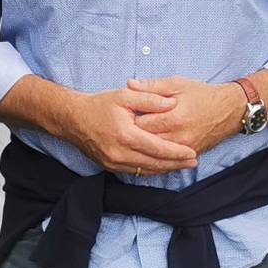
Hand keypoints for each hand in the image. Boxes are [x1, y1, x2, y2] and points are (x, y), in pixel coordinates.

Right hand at [63, 86, 197, 176]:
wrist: (74, 119)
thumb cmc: (100, 105)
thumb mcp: (125, 96)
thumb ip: (150, 98)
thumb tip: (171, 103)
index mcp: (126, 135)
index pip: (158, 148)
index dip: (177, 152)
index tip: (192, 152)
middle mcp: (120, 153)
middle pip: (155, 163)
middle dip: (176, 163)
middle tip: (193, 162)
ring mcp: (114, 163)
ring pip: (146, 171)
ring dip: (165, 169)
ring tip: (182, 165)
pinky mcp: (110, 167)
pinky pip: (136, 172)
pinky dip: (151, 170)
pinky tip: (162, 166)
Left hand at [127, 78, 244, 154]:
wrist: (229, 110)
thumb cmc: (202, 94)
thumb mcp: (177, 84)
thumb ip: (152, 86)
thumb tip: (129, 84)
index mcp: (173, 118)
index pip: (141, 125)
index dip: (128, 121)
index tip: (122, 117)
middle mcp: (178, 137)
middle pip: (145, 143)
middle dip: (133, 137)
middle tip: (123, 130)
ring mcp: (184, 149)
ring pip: (155, 155)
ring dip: (142, 149)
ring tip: (132, 141)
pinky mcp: (190, 154)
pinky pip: (167, 161)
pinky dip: (155, 158)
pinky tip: (146, 152)